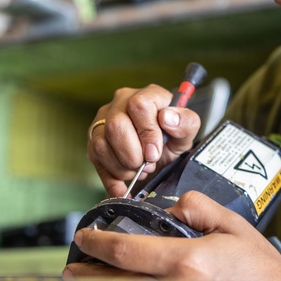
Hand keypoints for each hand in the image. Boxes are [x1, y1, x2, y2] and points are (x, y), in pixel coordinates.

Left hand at [63, 191, 280, 280]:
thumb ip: (195, 207)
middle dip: (89, 273)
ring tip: (86, 280)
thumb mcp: (230, 223)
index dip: (98, 243)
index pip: (126, 251)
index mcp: (186, 261)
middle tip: (72, 264)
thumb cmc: (259, 267)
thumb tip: (170, 208)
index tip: (83, 236)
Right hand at [88, 85, 202, 197]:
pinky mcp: (94, 138)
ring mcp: (104, 119)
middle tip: (147, 164)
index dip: (147, 133)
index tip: (154, 152)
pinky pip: (95, 159)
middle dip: (133, 155)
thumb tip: (167, 117)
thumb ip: (186, 122)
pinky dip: (111, 178)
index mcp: (148, 94)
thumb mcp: (187, 133)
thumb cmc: (172, 138)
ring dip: (122, 167)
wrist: (159, 154)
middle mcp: (122, 101)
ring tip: (138, 170)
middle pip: (116, 126)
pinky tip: (124, 187)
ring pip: (101, 144)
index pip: (139, 105)